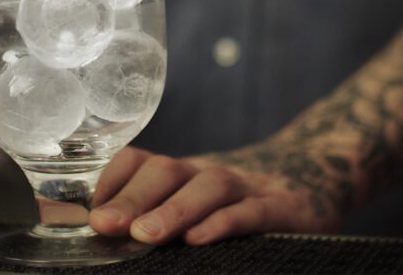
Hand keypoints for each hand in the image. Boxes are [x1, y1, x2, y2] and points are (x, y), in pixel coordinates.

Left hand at [89, 147, 341, 245]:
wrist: (316, 176)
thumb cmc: (239, 202)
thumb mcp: (196, 201)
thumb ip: (155, 212)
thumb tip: (94, 234)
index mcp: (183, 173)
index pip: (138, 161)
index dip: (110, 180)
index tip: (85, 212)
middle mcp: (209, 173)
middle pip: (168, 170)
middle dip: (133, 197)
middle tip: (105, 225)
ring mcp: (249, 187)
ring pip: (208, 186)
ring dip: (173, 210)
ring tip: (146, 236)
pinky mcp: (284, 209)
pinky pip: (251, 212)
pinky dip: (223, 223)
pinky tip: (199, 240)